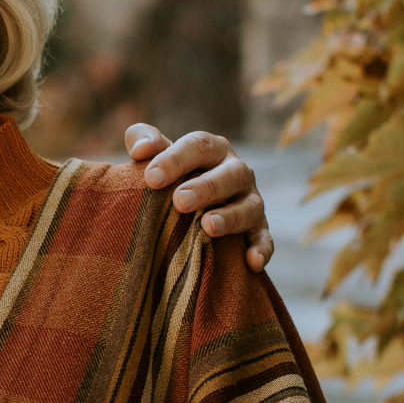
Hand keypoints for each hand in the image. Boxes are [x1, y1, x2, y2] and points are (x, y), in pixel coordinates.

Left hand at [125, 123, 274, 271]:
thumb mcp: (156, 156)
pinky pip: (264, 238)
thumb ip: (142, 139)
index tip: (151, 178)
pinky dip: (261, 249)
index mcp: (212, 150)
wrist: (189, 205)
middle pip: (230, 174)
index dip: (175, 160)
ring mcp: (250, 200)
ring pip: (250, 206)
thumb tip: (139, 150)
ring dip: (231, 217)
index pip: (199, 146)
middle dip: (206, 187)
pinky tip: (251, 263)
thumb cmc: (169, 176)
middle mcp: (236, 171)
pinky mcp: (257, 228)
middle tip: (180, 201)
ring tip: (208, 226)